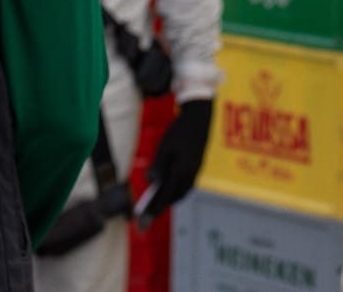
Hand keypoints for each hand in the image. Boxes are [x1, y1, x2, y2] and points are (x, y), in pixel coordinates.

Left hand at [141, 99, 212, 219]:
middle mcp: (189, 175)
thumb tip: (150, 182)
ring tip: (155, 206)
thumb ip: (158, 166)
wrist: (199, 120)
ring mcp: (194, 173)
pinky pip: (185, 186)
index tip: (143, 223)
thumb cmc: (179, 133)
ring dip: (169, 200)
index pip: (165, 196)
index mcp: (180, 171)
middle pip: (173, 198)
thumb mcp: (165, 147)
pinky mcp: (196, 169)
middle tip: (146, 217)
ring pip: (181, 193)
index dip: (153, 210)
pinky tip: (169, 190)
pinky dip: (176, 191)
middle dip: (160, 208)